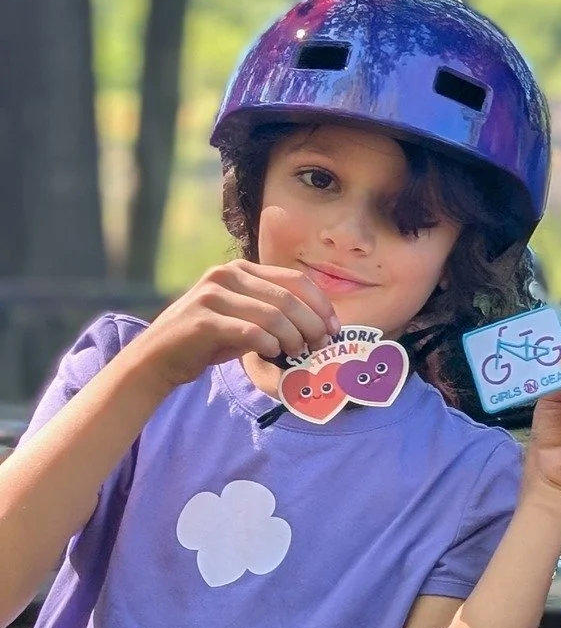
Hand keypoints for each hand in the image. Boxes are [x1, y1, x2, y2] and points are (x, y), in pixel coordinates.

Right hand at [132, 260, 339, 389]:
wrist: (157, 358)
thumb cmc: (208, 341)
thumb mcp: (243, 317)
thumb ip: (274, 312)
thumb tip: (320, 326)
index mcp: (241, 269)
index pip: (296, 279)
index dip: (321, 304)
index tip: (334, 328)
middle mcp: (226, 275)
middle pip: (289, 298)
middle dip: (313, 324)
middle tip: (321, 346)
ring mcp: (213, 296)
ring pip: (274, 315)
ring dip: (294, 338)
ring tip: (299, 354)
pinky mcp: (204, 321)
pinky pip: (252, 333)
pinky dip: (270, 345)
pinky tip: (274, 355)